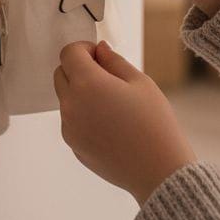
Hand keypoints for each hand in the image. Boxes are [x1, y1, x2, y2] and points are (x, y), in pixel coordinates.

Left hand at [55, 40, 195, 204]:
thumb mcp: (140, 82)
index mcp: (87, 83)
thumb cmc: (154, 122)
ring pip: (66, 98)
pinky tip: (110, 126)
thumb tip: (99, 50)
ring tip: (112, 106)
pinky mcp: (73, 146)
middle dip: (79, 68)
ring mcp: (69, 128)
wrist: (158, 170)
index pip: (69, 53)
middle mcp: (71, 105)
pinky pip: (71, 121)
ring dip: (80, 93)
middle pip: (61, 74)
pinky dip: (83, 115)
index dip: (85, 49)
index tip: (102, 57)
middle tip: (107, 78)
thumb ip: (114, 61)